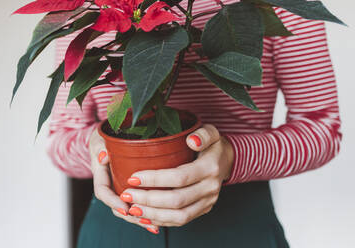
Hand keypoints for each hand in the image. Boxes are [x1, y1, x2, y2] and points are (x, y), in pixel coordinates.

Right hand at [88, 128, 158, 232]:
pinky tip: (158, 223)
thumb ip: (100, 147)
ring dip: (139, 218)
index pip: (102, 192)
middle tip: (144, 220)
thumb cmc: (104, 139)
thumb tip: (103, 157)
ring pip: (127, 208)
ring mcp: (119, 189)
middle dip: (129, 215)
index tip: (124, 207)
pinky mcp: (130, 190)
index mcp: (100, 174)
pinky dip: (146, 214)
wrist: (106, 140)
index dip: (113, 201)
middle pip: (116, 206)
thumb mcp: (100, 140)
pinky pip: (136, 204)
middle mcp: (109, 185)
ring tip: (154, 225)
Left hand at [113, 124, 234, 228]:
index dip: (154, 179)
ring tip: (131, 208)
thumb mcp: (211, 132)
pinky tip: (144, 216)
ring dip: (152, 214)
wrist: (227, 160)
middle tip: (127, 194)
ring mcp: (207, 202)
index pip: (179, 177)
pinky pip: (181, 221)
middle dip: (148, 200)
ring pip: (179, 216)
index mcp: (210, 167)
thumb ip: (203, 134)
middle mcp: (210, 188)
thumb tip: (191, 141)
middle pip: (176, 200)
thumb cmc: (212, 144)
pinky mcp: (203, 210)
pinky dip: (161, 221)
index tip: (133, 177)